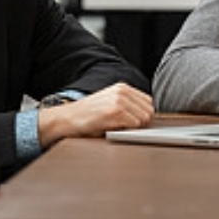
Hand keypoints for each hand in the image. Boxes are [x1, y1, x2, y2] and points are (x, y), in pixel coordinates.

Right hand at [37, 82, 153, 149]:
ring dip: (135, 127)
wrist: (69, 118)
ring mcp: (119, 101)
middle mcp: (122, 91)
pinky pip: (134, 125)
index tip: (137, 122)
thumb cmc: (88, 114)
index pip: (148, 101)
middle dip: (142, 122)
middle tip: (128, 127)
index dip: (144, 114)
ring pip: (144, 118)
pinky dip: (128, 131)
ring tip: (121, 127)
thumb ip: (127, 105)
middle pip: (149, 110)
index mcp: (122, 87)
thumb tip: (147, 116)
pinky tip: (115, 129)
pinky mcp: (116, 112)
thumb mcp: (109, 102)